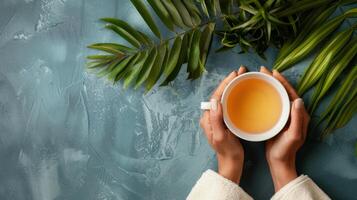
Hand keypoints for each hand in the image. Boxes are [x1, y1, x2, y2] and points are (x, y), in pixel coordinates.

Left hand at [199, 66, 246, 183]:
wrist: (231, 164)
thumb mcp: (221, 136)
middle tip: (240, 71)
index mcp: (208, 118)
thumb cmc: (227, 152)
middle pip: (219, 94)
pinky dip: (234, 95)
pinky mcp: (224, 121)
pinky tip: (240, 91)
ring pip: (224, 98)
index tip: (234, 74)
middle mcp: (210, 116)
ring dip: (231, 86)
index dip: (225, 83)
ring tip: (241, 76)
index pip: (216, 96)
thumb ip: (216, 119)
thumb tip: (215, 100)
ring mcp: (217, 118)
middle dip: (228, 81)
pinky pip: (228, 104)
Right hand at [260, 66, 309, 191]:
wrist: (279, 162)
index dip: (282, 81)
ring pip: (277, 95)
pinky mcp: (277, 119)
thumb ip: (298, 119)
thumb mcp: (293, 135)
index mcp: (300, 114)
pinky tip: (258, 93)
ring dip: (270, 85)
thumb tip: (298, 99)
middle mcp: (293, 112)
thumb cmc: (286, 150)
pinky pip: (272, 103)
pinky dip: (266, 95)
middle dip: (274, 80)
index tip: (272, 72)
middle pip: (284, 91)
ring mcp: (284, 116)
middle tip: (263, 70)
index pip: (291, 92)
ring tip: (260, 77)